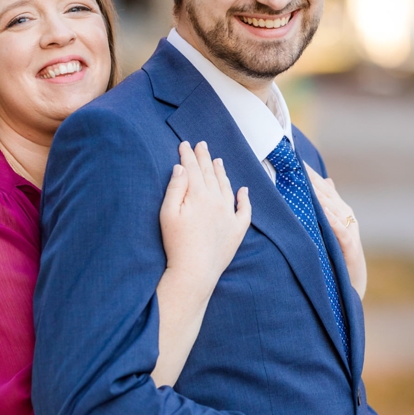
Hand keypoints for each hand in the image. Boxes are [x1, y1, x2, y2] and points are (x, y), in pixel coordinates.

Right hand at [160, 141, 250, 290]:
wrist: (195, 271)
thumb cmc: (176, 243)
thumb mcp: (168, 213)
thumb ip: (175, 188)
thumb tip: (181, 167)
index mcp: (199, 195)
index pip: (192, 169)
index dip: (187, 155)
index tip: (184, 143)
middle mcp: (217, 201)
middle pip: (210, 174)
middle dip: (204, 158)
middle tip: (202, 144)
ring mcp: (229, 215)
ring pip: (227, 187)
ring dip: (222, 173)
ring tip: (218, 161)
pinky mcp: (237, 230)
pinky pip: (245, 210)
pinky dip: (245, 199)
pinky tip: (244, 190)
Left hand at [305, 166, 365, 296]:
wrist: (352, 279)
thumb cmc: (340, 252)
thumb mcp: (333, 227)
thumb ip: (330, 205)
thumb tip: (327, 182)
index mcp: (341, 211)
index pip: (325, 188)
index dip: (313, 175)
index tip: (298, 162)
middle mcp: (347, 217)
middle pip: (330, 195)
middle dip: (315, 181)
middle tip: (299, 167)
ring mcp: (350, 231)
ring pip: (336, 210)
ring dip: (323, 198)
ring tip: (309, 185)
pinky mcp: (350, 247)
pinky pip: (342, 232)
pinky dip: (334, 222)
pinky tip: (325, 214)